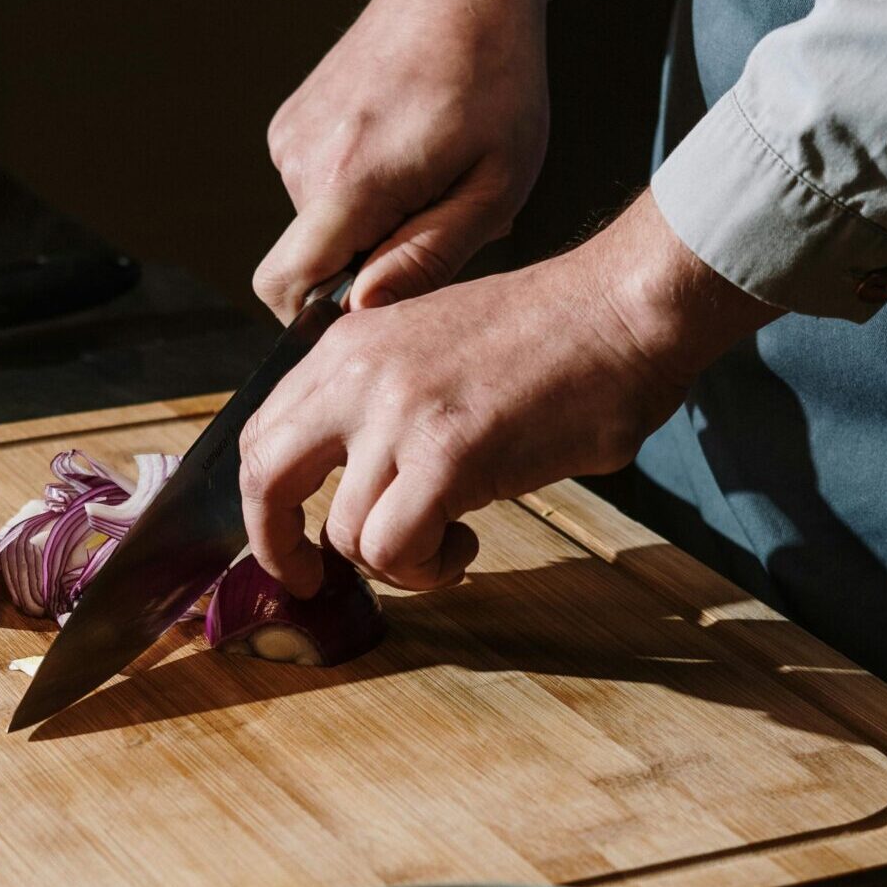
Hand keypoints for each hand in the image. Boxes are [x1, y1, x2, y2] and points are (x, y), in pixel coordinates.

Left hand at [239, 193, 780, 594]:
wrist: (624, 309)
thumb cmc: (552, 334)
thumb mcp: (430, 345)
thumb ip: (378, 398)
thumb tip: (350, 474)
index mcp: (347, 345)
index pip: (262, 433)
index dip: (264, 501)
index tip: (290, 536)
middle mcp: (356, 376)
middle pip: (265, 481)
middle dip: (277, 547)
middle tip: (312, 578)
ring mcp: (397, 416)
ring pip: (345, 534)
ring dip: (395, 560)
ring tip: (449, 540)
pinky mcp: (446, 458)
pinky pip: (395, 549)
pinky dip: (427, 568)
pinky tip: (465, 542)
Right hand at [255, 0, 558, 322]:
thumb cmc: (496, 81)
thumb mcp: (496, 184)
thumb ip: (428, 256)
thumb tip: (363, 308)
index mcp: (354, 178)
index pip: (285, 284)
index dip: (316, 318)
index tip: (372, 305)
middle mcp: (304, 157)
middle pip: (309, 262)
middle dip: (363, 264)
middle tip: (433, 217)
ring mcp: (290, 136)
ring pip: (315, 227)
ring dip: (366, 222)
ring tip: (425, 174)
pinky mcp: (290, 122)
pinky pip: (314, 190)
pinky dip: (355, 190)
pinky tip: (402, 149)